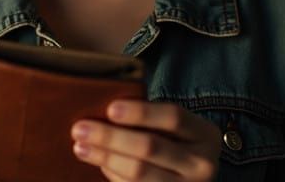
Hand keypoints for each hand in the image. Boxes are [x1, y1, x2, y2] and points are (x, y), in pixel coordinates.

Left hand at [70, 100, 220, 180]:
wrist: (195, 178)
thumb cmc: (176, 143)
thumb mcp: (176, 129)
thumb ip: (150, 119)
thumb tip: (103, 112)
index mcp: (204, 134)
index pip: (173, 117)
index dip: (141, 112)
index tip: (110, 108)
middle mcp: (202, 164)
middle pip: (150, 147)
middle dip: (110, 137)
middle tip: (80, 129)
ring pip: (139, 173)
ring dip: (105, 158)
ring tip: (81, 147)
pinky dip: (113, 175)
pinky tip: (100, 163)